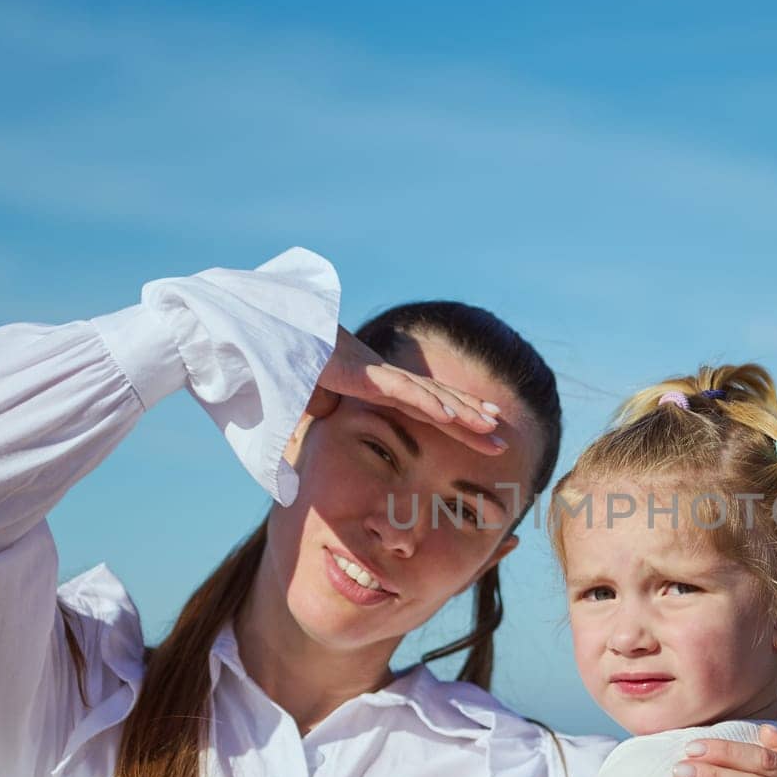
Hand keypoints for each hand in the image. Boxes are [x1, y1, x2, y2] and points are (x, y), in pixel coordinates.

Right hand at [305, 326, 507, 454]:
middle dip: (473, 422)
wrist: (273, 335)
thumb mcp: (313, 397)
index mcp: (379, 387)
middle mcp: (387, 379)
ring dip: (463, 413)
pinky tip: (453, 417)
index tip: (484, 433)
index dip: (457, 420)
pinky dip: (429, 404)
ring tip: (493, 427)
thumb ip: (324, 408)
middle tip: (503, 440)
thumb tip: (326, 415)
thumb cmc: (290, 362)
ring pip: (430, 397)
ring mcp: (379, 375)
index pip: (427, 407)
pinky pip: (403, 392)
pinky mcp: (366, 374)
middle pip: (440, 403)